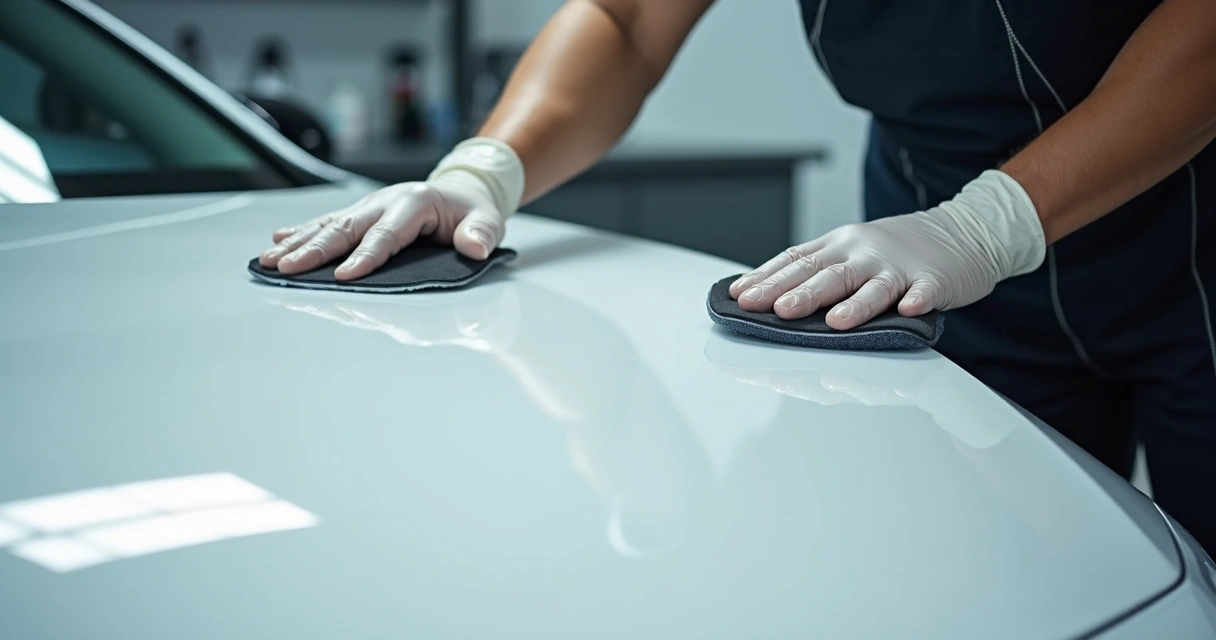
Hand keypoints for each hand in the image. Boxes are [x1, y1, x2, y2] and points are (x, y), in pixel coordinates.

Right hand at [258, 173, 505, 280]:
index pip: (387, 235)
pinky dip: (301, 231)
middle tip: (289, 268)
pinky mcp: (361, 214)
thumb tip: (474, 248)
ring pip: (329, 224)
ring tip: (271, 259)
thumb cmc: (472, 211)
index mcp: (414, 203)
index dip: (366, 256)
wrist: (462, 190)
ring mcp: (369, 207)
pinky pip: (327, 222)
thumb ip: (482, 234)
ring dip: (299, 242)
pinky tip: (278, 240)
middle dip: (315, 249)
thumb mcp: (488, 220)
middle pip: (346, 228)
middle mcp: (385, 202)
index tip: (345, 276)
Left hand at [728, 170, 1045, 329]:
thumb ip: (812, 268)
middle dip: (799, 292)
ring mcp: (899, 266)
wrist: (960, 232)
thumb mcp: (848, 250)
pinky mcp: (934, 279)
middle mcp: (864, 253)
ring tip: (834, 322)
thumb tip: (762, 292)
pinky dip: (918, 300)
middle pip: (828, 274)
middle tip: (774, 310)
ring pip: (873, 286)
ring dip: (854, 304)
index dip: (767, 278)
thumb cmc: (895, 250)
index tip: (741, 296)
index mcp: (839, 245)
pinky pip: (926, 291)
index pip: (796, 260)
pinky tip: (910, 310)